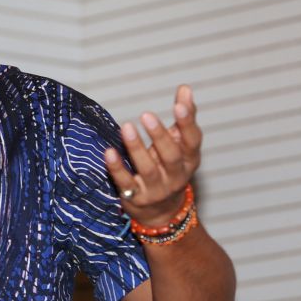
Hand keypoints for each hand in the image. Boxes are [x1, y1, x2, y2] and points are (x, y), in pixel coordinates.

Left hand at [104, 85, 201, 225]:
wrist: (163, 213)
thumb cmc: (170, 168)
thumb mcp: (180, 146)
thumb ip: (183, 118)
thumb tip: (185, 88)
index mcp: (190, 160)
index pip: (192, 140)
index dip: (188, 123)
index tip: (179, 104)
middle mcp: (176, 176)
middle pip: (171, 156)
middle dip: (160, 136)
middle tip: (146, 115)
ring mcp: (156, 189)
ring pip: (148, 169)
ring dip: (136, 148)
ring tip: (126, 127)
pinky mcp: (136, 198)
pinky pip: (126, 183)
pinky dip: (117, 168)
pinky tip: (108, 152)